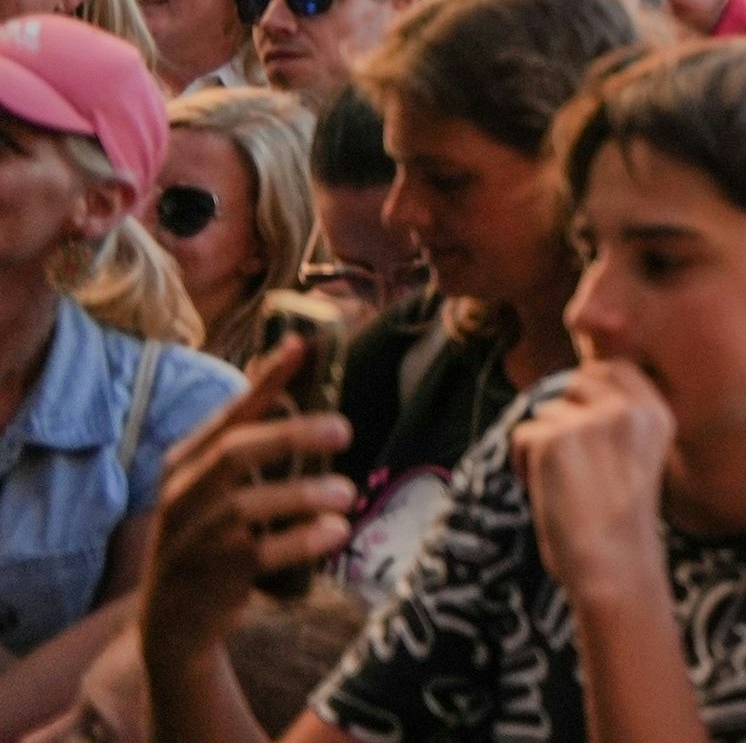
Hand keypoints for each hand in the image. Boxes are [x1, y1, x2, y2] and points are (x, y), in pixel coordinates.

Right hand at [142, 341, 354, 670]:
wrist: (173, 624)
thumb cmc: (209, 538)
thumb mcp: (217, 486)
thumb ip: (250, 432)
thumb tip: (291, 356)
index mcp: (183, 465)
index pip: (228, 416)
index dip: (266, 382)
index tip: (304, 347)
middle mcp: (181, 496)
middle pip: (236, 454)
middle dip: (292, 436)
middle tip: (344, 429)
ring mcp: (193, 538)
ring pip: (249, 505)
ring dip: (305, 494)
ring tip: (347, 493)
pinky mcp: (212, 576)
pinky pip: (263, 552)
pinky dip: (304, 539)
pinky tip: (336, 531)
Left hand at [510, 361, 674, 602]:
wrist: (615, 565)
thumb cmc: (621, 521)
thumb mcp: (637, 455)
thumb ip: (618, 418)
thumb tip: (570, 387)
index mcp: (658, 412)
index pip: (615, 367)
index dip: (590, 392)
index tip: (586, 427)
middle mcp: (629, 408)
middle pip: (576, 381)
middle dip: (564, 414)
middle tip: (571, 459)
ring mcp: (592, 420)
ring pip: (545, 411)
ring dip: (543, 443)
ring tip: (563, 483)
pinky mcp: (555, 438)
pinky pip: (522, 435)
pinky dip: (523, 463)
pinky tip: (545, 489)